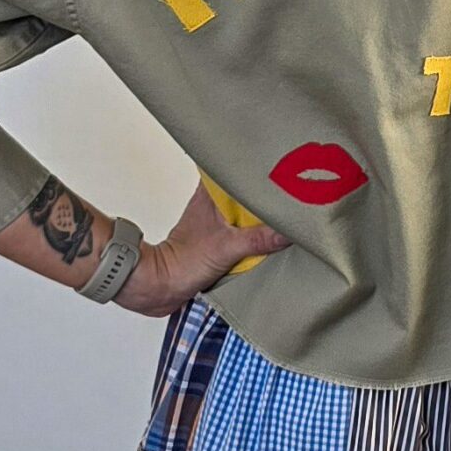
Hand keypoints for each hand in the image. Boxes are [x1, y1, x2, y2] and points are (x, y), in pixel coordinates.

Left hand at [117, 181, 289, 315]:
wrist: (162, 287)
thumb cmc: (180, 263)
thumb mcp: (227, 247)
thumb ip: (258, 238)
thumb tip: (287, 232)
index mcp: (210, 194)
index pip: (234, 168)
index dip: (254, 165)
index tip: (276, 163)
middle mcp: (212, 205)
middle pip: (244, 189)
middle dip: (264, 192)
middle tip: (288, 189)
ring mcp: (216, 223)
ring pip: (245, 211)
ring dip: (260, 214)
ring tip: (284, 211)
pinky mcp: (218, 241)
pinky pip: (243, 231)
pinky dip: (255, 234)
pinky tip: (270, 236)